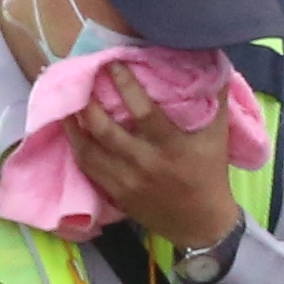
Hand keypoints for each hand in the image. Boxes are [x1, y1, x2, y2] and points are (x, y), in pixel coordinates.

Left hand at [72, 59, 244, 253]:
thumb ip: (216, 97)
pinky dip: (77, 147)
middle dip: (88, 103)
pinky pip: (88, 169)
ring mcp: (126, 182)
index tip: (112, 63)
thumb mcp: (218, 135)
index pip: (144, 111)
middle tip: (79, 79)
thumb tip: (213, 59)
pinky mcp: (116, 195)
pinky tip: (71, 131)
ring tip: (65, 102)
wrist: (202, 224)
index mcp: (171, 147)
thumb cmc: (210, 174)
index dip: (126, 85)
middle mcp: (145, 164)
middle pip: (105, 131)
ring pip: (89, 151)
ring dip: (73, 125)